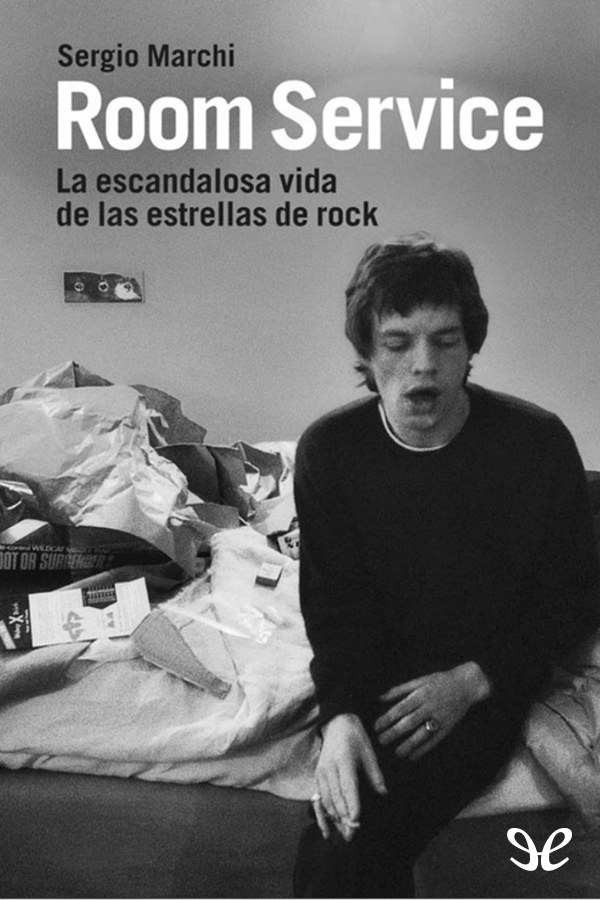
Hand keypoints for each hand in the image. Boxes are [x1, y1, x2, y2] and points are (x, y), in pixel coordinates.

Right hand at [313, 712, 386, 841]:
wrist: (336, 723)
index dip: (352, 804)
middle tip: (352, 836)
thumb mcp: (369, 751)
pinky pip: (319, 799)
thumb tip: (383, 793)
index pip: (348, 787)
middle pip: (336, 798)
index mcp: (344, 761)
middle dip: (344, 818)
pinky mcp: (317, 777)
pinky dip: (323, 815)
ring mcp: (321, 774)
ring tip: (344, 835)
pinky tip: (327, 830)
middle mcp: (329, 769)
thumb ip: (375, 773)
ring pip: (326, 801)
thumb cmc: (355, 737)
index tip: (357, 820)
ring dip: (334, 819)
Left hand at [374, 661, 491, 760]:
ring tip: (397, 753)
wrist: (466, 685)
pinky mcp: (448, 727)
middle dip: (394, 733)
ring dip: (408, 745)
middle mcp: (429, 707)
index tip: (376, 727)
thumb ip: (399, 690)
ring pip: (422, 734)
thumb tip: (380, 698)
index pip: (400, 709)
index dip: (387, 719)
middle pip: (409, 723)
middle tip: (381, 741)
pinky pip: (434, 741)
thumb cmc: (439, 681)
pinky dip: (423, 750)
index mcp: (420, 694)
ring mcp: (439, 718)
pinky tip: (413, 756)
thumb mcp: (419, 681)